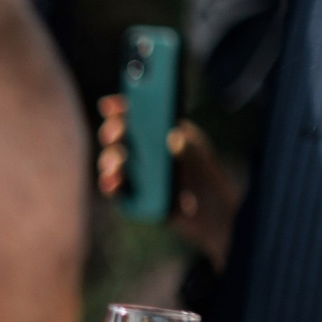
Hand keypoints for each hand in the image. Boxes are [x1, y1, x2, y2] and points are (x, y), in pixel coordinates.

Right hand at [96, 96, 241, 264]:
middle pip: (119, 136)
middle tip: (116, 135)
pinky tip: (113, 182)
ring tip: (116, 166)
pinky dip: (110, 184)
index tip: (111, 106)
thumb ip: (189, 148)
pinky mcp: (132, 194)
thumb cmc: (209, 180)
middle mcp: (144, 150)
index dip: (121, 108)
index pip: (137, 115)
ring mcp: (135, 172)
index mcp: (160, 132)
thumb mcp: (203, 160)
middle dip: (112, 132)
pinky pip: (115, 187)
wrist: (212, 215)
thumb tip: (173, 136)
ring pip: (112, 161)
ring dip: (109, 160)